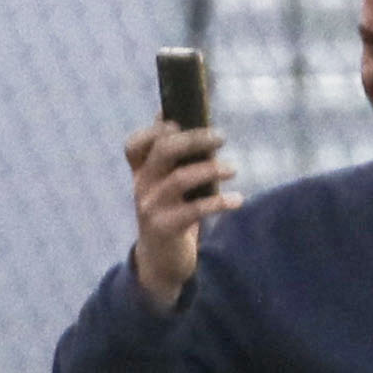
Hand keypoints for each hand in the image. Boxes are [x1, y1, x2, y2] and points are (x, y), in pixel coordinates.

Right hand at [126, 119, 236, 309]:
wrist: (160, 259)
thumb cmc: (170, 212)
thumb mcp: (163, 183)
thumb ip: (168, 154)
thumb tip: (167, 113)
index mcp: (140, 173)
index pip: (135, 144)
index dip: (156, 130)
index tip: (180, 124)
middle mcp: (141, 186)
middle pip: (164, 150)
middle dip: (195, 139)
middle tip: (221, 138)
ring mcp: (151, 207)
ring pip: (180, 178)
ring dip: (211, 170)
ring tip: (233, 170)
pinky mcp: (166, 227)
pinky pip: (195, 210)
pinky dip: (220, 203)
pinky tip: (238, 200)